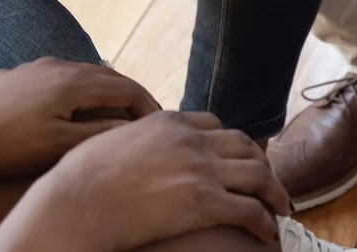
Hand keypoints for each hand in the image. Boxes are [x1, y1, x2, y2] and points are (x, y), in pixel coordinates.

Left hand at [0, 58, 159, 178]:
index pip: (126, 88)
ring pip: (84, 74)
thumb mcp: (57, 146)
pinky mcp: (18, 75)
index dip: (148, 105)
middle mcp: (58, 65)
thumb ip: (98, 134)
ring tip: (115, 113)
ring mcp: (36, 67)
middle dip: (131, 96)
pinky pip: (60, 77)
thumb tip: (132, 127)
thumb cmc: (5, 144)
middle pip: (109, 76)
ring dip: (105, 92)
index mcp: (73, 82)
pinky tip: (71, 107)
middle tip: (146, 117)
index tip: (160, 123)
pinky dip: (79, 91)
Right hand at [33, 112, 289, 251]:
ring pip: (257, 175)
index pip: (215, 125)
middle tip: (269, 183)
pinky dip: (265, 222)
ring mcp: (200, 169)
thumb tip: (134, 146)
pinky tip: (268, 234)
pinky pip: (249, 210)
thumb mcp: (111, 139)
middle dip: (262, 164)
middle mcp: (191, 140)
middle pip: (244, 146)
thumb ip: (136, 137)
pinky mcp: (204, 202)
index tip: (238, 158)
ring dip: (274, 192)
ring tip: (280, 208)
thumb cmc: (79, 179)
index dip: (231, 143)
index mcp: (169, 122)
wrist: (75, 203)